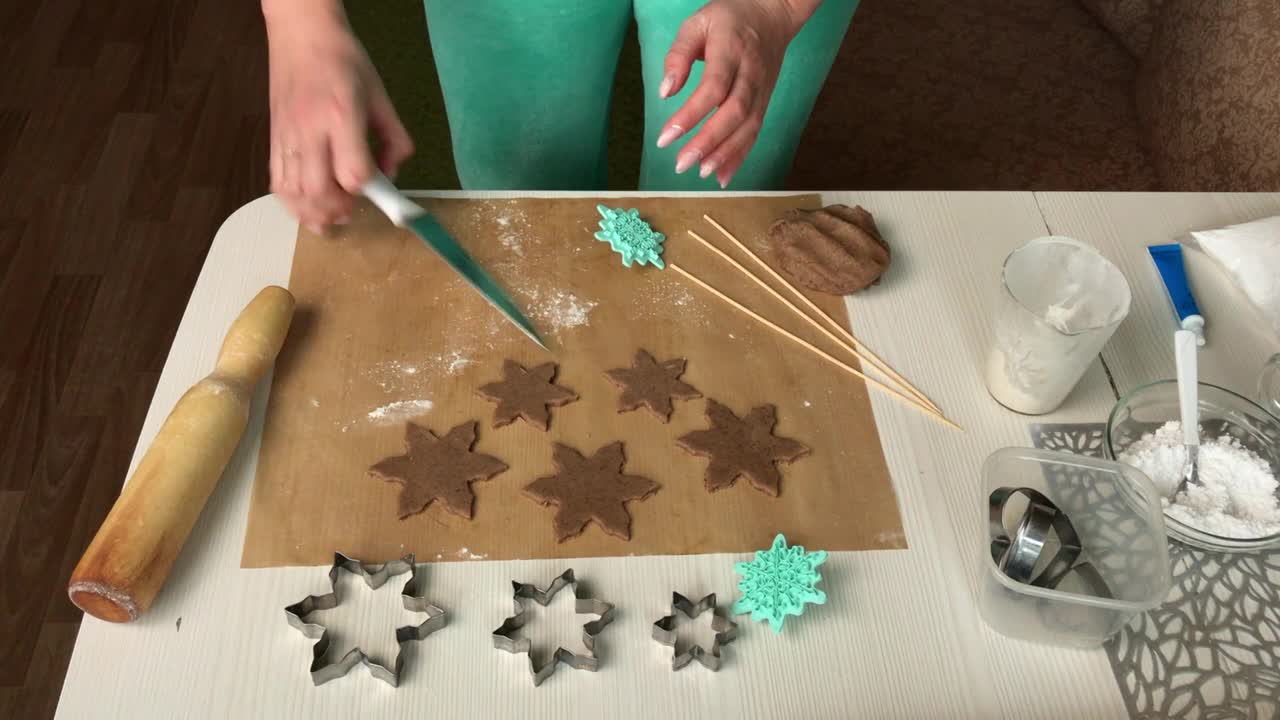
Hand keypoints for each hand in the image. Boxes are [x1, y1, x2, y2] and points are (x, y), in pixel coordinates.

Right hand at [265, 2, 412, 231]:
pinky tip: (306, 208)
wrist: (302, 35)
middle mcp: (311, 130)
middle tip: (351, 213)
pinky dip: (291, 203)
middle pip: (318, 190)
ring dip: (313, 214)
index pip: (353, 172)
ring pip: (293, 192)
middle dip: (337, 211)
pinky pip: (276, 182)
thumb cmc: (346, 62)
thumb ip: (395, 140)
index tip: (374, 190)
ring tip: (329, 220)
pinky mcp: (273, 139)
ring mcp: (287, 137)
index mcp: (342, 116)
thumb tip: (391, 175)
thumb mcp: (382, 97)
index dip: (364, 190)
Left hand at [656, 0, 818, 186]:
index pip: (713, 88)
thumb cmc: (728, 18)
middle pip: (733, 113)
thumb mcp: (697, 23)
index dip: (690, 115)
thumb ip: (678, 55)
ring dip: (726, 154)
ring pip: (748, 127)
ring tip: (702, 173)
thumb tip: (666, 91)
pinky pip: (754, 132)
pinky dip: (740, 156)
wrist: (772, 13)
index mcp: (731, 51)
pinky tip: (722, 176)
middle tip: (682, 164)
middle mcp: (750, 74)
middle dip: (708, 142)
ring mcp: (761, 90)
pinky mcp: (765, 102)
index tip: (666, 137)